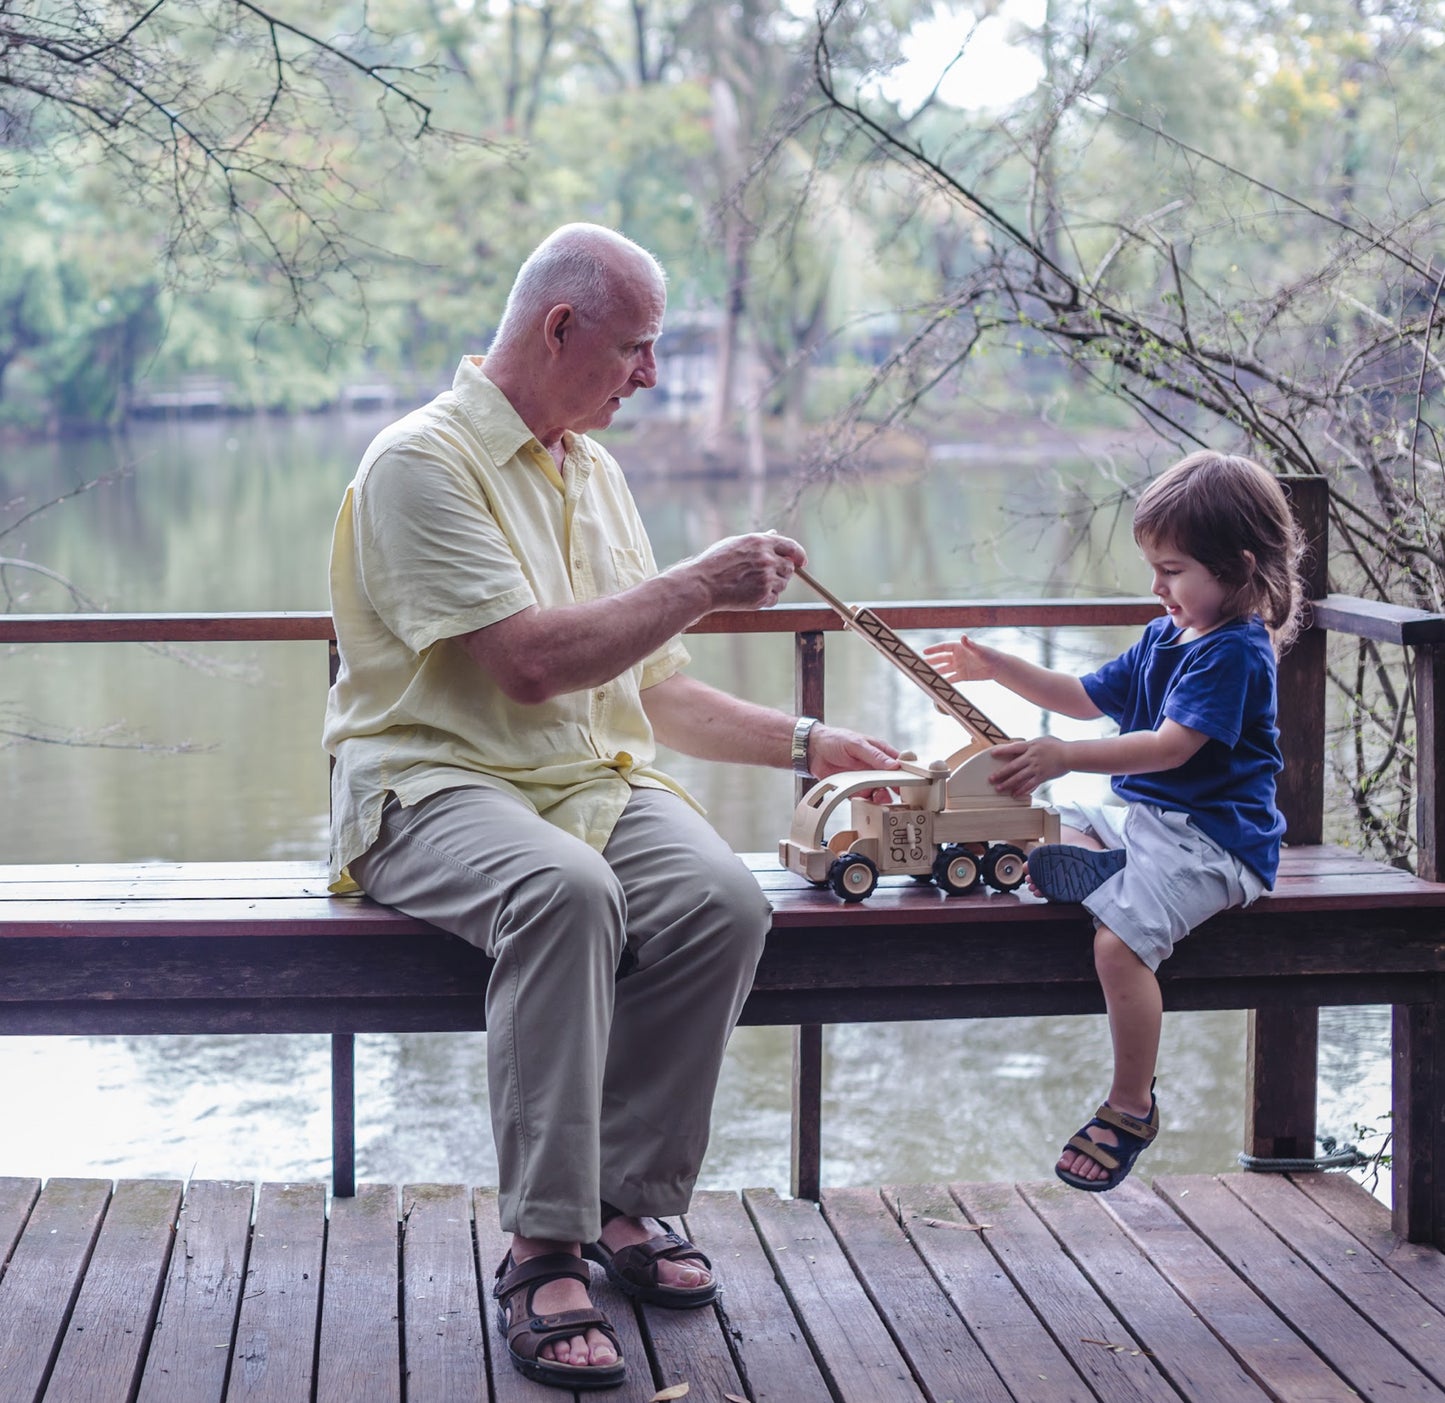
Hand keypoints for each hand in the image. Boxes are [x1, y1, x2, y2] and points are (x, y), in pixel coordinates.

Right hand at [678, 532, 806, 611]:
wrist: (702, 584)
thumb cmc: (715, 562)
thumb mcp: (736, 543)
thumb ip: (759, 540)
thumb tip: (775, 533)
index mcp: (761, 542)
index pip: (791, 547)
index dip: (799, 555)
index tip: (801, 562)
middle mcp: (766, 559)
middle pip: (789, 568)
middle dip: (782, 572)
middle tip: (766, 576)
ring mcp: (766, 579)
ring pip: (782, 584)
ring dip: (773, 586)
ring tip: (752, 585)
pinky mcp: (762, 597)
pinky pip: (774, 599)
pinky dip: (766, 599)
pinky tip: (750, 595)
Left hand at [809, 724, 900, 803]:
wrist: (813, 750)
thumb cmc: (835, 739)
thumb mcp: (856, 744)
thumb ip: (875, 755)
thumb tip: (894, 765)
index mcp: (880, 752)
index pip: (899, 763)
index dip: (906, 773)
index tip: (912, 781)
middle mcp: (875, 767)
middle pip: (892, 782)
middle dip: (896, 789)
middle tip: (897, 795)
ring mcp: (866, 779)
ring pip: (881, 792)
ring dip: (882, 797)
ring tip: (880, 798)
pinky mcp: (855, 789)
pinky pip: (865, 799)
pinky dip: (868, 803)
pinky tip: (868, 802)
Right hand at [922, 634, 996, 682]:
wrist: (997, 667)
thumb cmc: (989, 655)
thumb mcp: (979, 650)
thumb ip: (970, 644)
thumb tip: (963, 636)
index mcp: (959, 648)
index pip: (943, 647)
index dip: (934, 649)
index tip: (924, 652)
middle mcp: (957, 656)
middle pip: (941, 658)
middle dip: (931, 661)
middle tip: (921, 664)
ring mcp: (959, 666)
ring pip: (944, 669)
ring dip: (936, 671)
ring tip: (926, 674)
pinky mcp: (963, 675)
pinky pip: (951, 679)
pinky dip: (944, 681)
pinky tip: (938, 684)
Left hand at [987, 737, 1069, 798]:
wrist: (1070, 755)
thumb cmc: (1056, 746)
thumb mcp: (1041, 740)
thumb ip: (1029, 744)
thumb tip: (1018, 747)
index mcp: (1031, 746)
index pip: (1014, 748)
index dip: (1002, 750)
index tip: (992, 753)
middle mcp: (1032, 757)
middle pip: (1013, 766)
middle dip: (1001, 773)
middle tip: (991, 779)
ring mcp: (1037, 768)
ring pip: (1019, 777)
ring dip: (1008, 784)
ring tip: (999, 789)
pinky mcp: (1042, 776)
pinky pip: (1030, 785)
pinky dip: (1022, 790)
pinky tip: (1015, 794)